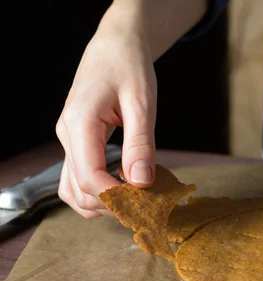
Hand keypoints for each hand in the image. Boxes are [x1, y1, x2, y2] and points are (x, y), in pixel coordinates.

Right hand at [56, 3, 156, 217]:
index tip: (146, 202)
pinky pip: (77, 178)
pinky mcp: (76, 143)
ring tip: (136, 199)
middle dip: (112, 204)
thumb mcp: (142, 104)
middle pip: (78, 190)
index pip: (89, 176)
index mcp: (80, 122)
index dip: (116, 197)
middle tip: (147, 203)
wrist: (115, 46)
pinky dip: (97, 192)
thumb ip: (141, 144)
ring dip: (101, 203)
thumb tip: (141, 182)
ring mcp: (68, 140)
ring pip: (72, 190)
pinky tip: (123, 187)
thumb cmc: (129, 67)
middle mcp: (67, 135)